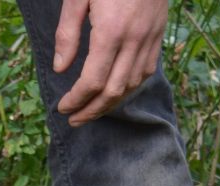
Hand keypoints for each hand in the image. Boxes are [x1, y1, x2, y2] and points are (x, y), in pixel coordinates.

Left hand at [54, 0, 167, 125]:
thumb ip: (67, 33)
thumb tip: (61, 69)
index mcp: (111, 31)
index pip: (93, 81)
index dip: (76, 100)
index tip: (62, 108)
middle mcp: (134, 39)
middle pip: (113, 91)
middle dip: (92, 111)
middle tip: (73, 120)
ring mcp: (150, 36)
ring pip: (132, 84)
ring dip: (111, 103)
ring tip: (91, 111)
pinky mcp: (159, 32)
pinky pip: (146, 69)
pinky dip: (129, 86)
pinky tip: (115, 91)